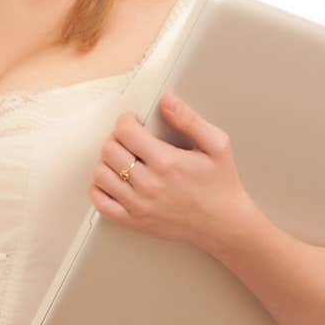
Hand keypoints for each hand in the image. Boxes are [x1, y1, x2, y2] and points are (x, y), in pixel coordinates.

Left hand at [88, 92, 256, 258]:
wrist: (224, 224)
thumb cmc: (220, 183)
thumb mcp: (216, 145)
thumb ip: (189, 120)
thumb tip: (166, 100)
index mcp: (167, 162)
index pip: (126, 132)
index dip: (126, 120)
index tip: (134, 121)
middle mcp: (149, 185)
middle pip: (110, 150)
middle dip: (117, 139)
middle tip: (130, 139)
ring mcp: (139, 205)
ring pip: (101, 174)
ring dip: (108, 162)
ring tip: (124, 159)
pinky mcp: (134, 221)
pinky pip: (100, 203)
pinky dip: (100, 189)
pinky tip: (114, 181)